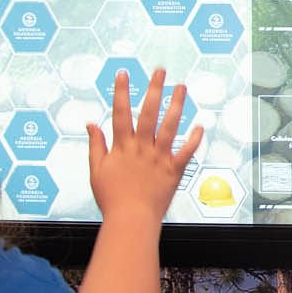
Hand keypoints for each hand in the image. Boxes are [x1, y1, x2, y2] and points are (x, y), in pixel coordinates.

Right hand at [87, 68, 202, 223]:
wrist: (131, 221)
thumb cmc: (112, 199)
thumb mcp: (96, 171)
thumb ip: (96, 146)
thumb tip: (90, 124)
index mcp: (122, 147)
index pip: (120, 113)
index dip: (122, 92)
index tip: (124, 73)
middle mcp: (142, 148)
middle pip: (148, 113)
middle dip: (154, 89)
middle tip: (160, 71)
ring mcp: (159, 158)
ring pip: (170, 126)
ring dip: (177, 105)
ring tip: (181, 87)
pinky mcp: (173, 171)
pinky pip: (186, 152)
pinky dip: (195, 139)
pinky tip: (200, 125)